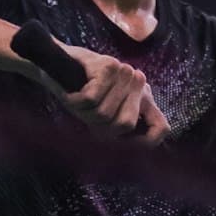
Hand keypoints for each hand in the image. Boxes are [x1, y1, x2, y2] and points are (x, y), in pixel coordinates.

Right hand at [37, 41, 168, 140]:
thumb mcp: (102, 114)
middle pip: (124, 124)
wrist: (55, 61)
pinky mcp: (108, 66)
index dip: (147, 142)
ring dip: (84, 113)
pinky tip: (72, 95)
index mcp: (143, 99)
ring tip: (79, 100)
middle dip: (100, 126)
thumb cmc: (81, 91)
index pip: (161, 128)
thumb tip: (131, 153)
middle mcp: (139, 85)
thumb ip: (118, 128)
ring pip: (104, 113)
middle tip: (88, 114)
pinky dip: (75, 101)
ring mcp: (125, 73)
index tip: (126, 146)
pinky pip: (91, 100)